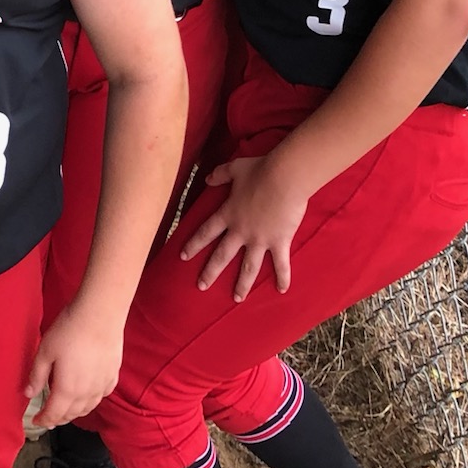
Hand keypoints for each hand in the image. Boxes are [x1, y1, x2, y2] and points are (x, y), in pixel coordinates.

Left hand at [25, 294, 124, 426]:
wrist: (100, 316)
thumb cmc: (69, 331)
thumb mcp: (45, 351)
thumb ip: (37, 376)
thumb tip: (28, 394)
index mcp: (67, 390)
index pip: (54, 413)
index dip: (44, 420)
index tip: (36, 422)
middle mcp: (86, 394)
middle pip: (71, 414)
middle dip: (58, 418)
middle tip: (49, 417)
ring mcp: (102, 386)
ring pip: (87, 408)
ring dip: (75, 413)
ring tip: (66, 410)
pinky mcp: (112, 376)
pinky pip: (100, 397)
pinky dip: (91, 402)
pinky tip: (87, 396)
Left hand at [179, 155, 309, 300]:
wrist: (285, 177)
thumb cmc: (260, 170)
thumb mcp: (234, 168)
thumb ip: (219, 175)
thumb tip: (206, 178)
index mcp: (228, 213)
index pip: (206, 232)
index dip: (193, 244)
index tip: (183, 257)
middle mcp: (240, 230)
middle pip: (221, 255)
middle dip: (210, 272)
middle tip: (201, 286)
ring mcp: (260, 239)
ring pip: (248, 267)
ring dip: (242, 284)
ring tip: (236, 298)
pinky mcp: (279, 241)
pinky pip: (280, 264)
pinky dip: (282, 277)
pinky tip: (281, 290)